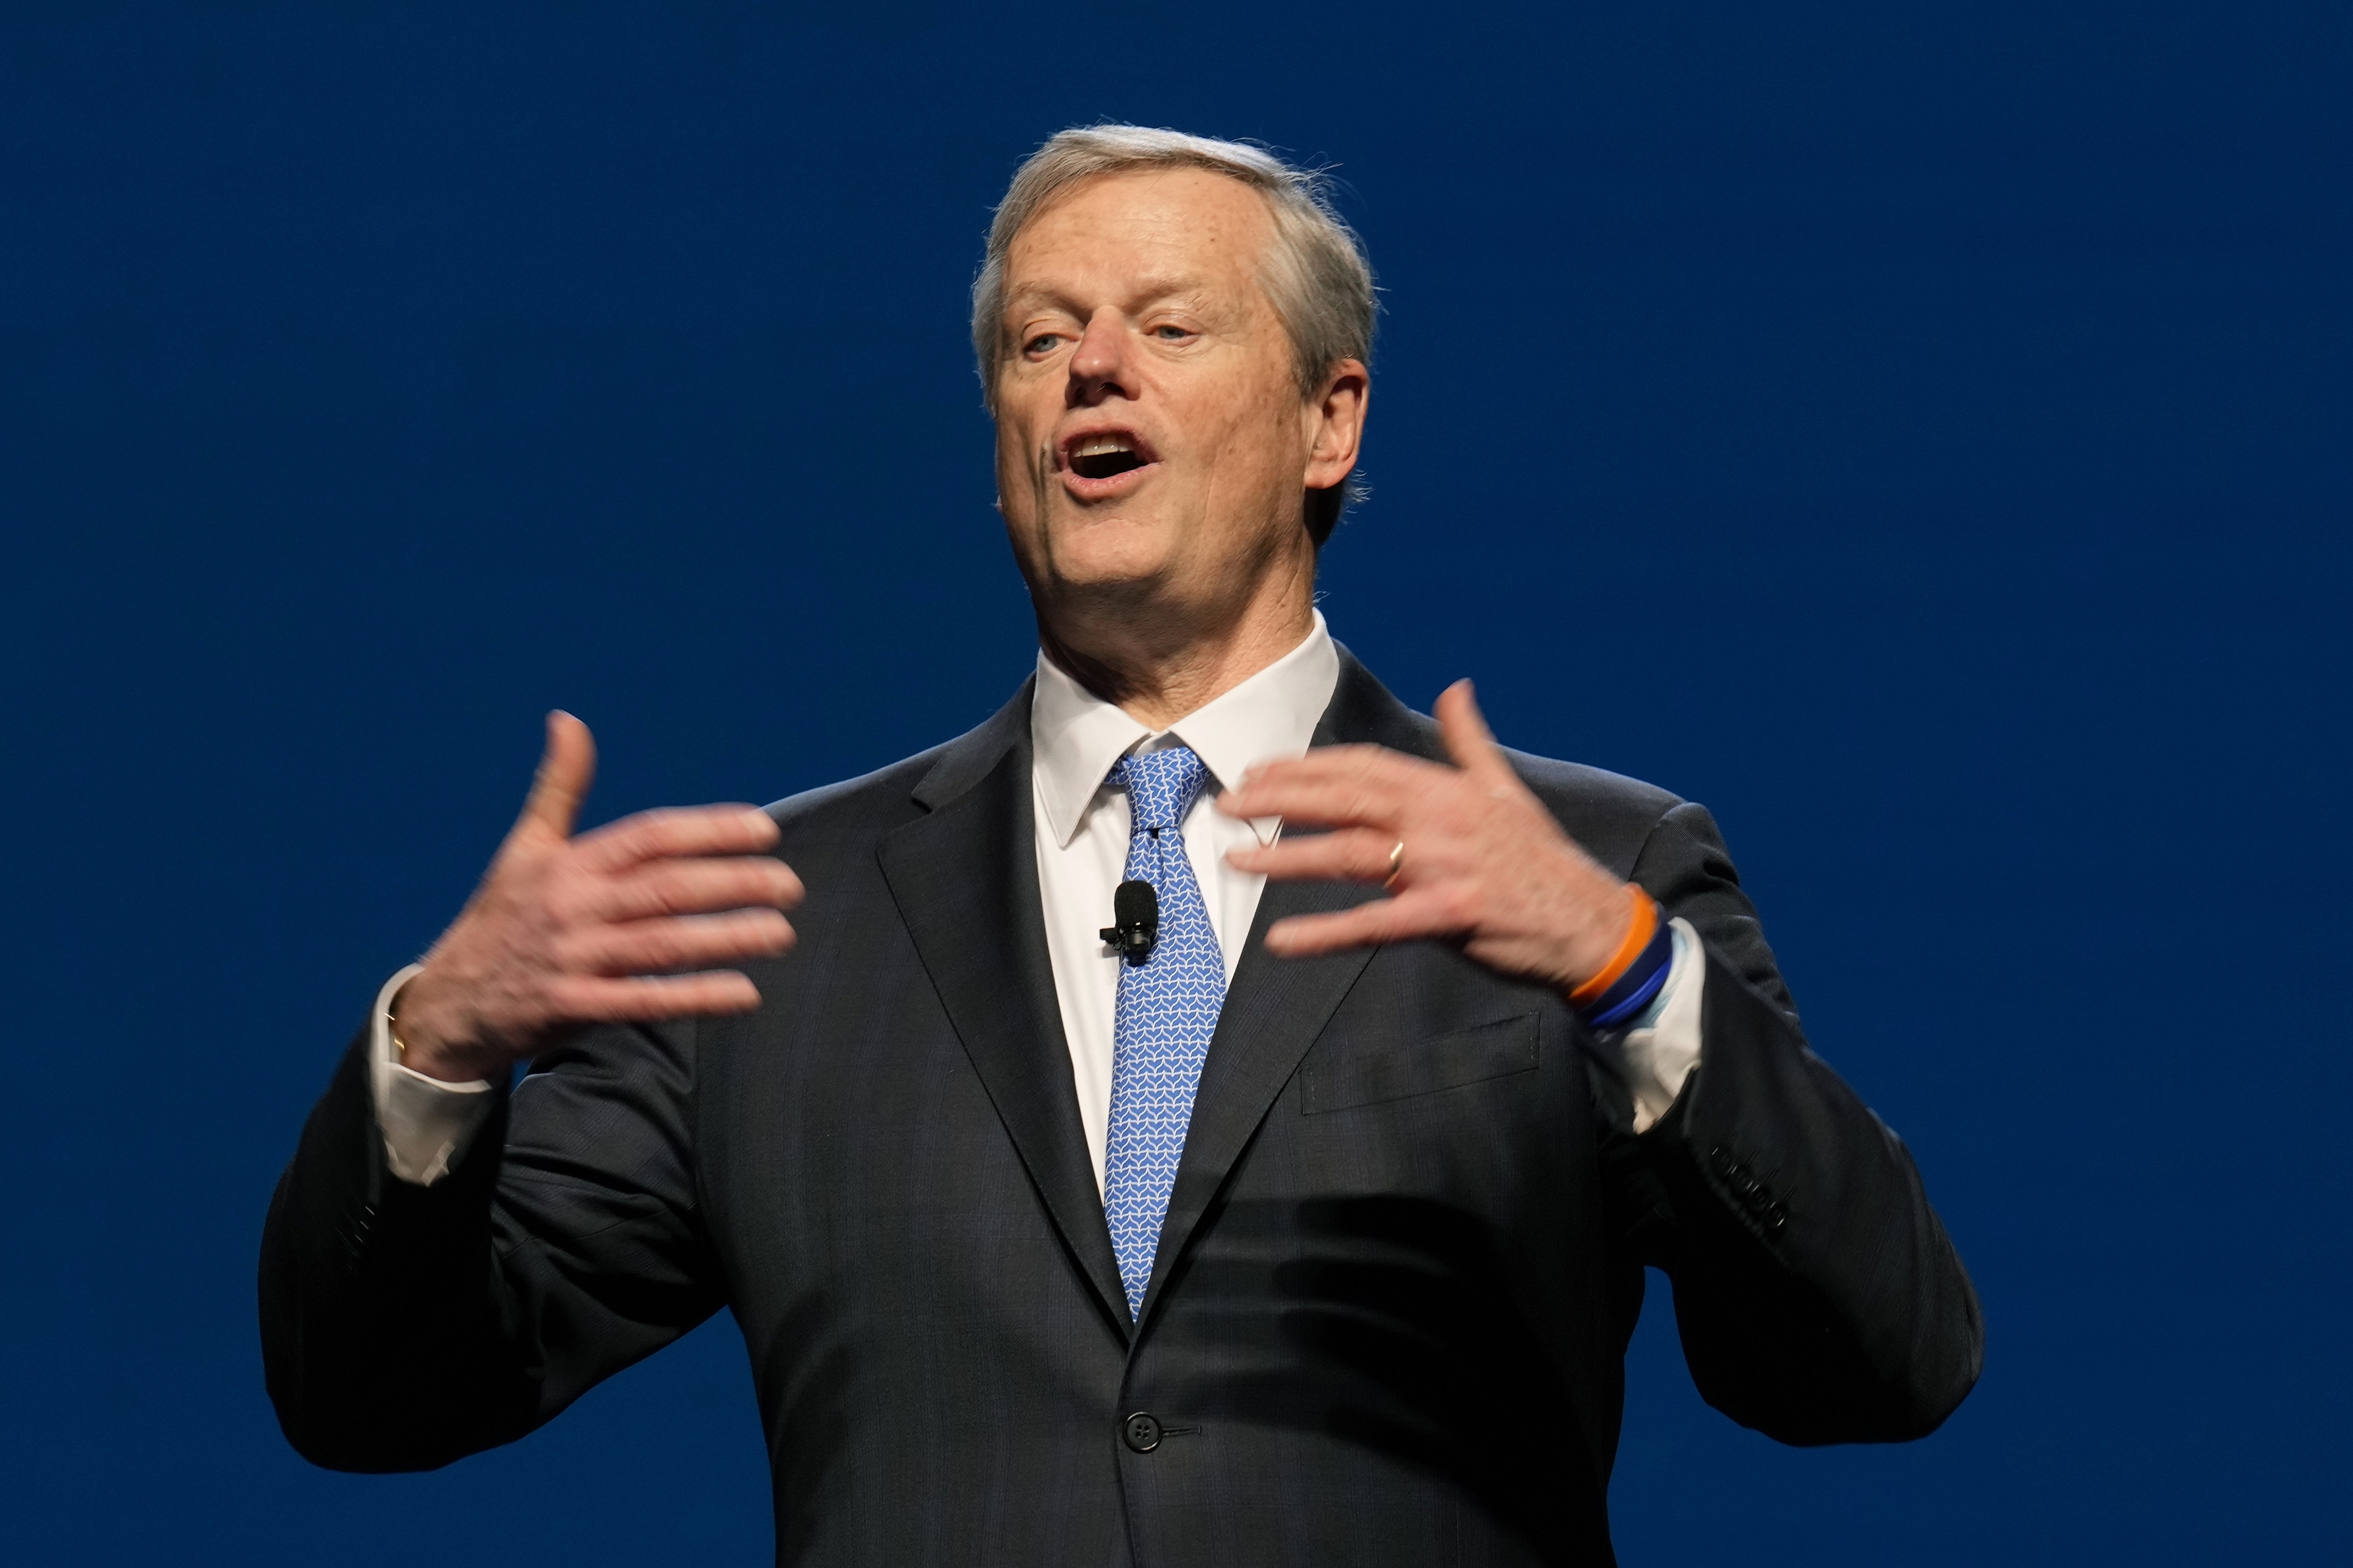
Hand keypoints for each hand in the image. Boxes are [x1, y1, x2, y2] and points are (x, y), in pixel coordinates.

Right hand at [390, 711, 803, 1081]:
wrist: (450, 1001)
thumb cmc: (503, 916)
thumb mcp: (523, 847)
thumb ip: (558, 787)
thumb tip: (567, 718)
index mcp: (569, 863)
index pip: (649, 836)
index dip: (708, 829)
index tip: (764, 828)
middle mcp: (572, 905)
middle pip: (664, 888)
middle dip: (732, 883)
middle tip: (790, 885)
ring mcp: (572, 958)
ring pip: (661, 943)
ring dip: (725, 938)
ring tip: (781, 932)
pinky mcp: (571, 1007)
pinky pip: (642, 1000)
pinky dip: (694, 997)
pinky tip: (746, 993)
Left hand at [1218, 680, 1633, 989]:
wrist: (1586, 918)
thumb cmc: (1540, 858)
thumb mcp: (1506, 788)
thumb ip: (1470, 740)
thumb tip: (1457, 689)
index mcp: (1446, 788)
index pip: (1363, 767)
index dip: (1307, 767)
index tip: (1260, 771)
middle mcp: (1438, 820)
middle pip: (1345, 800)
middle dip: (1282, 798)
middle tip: (1229, 802)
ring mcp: (1441, 867)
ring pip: (1350, 854)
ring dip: (1289, 856)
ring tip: (1239, 859)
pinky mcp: (1446, 915)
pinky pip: (1373, 924)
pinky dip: (1325, 933)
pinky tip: (1283, 940)